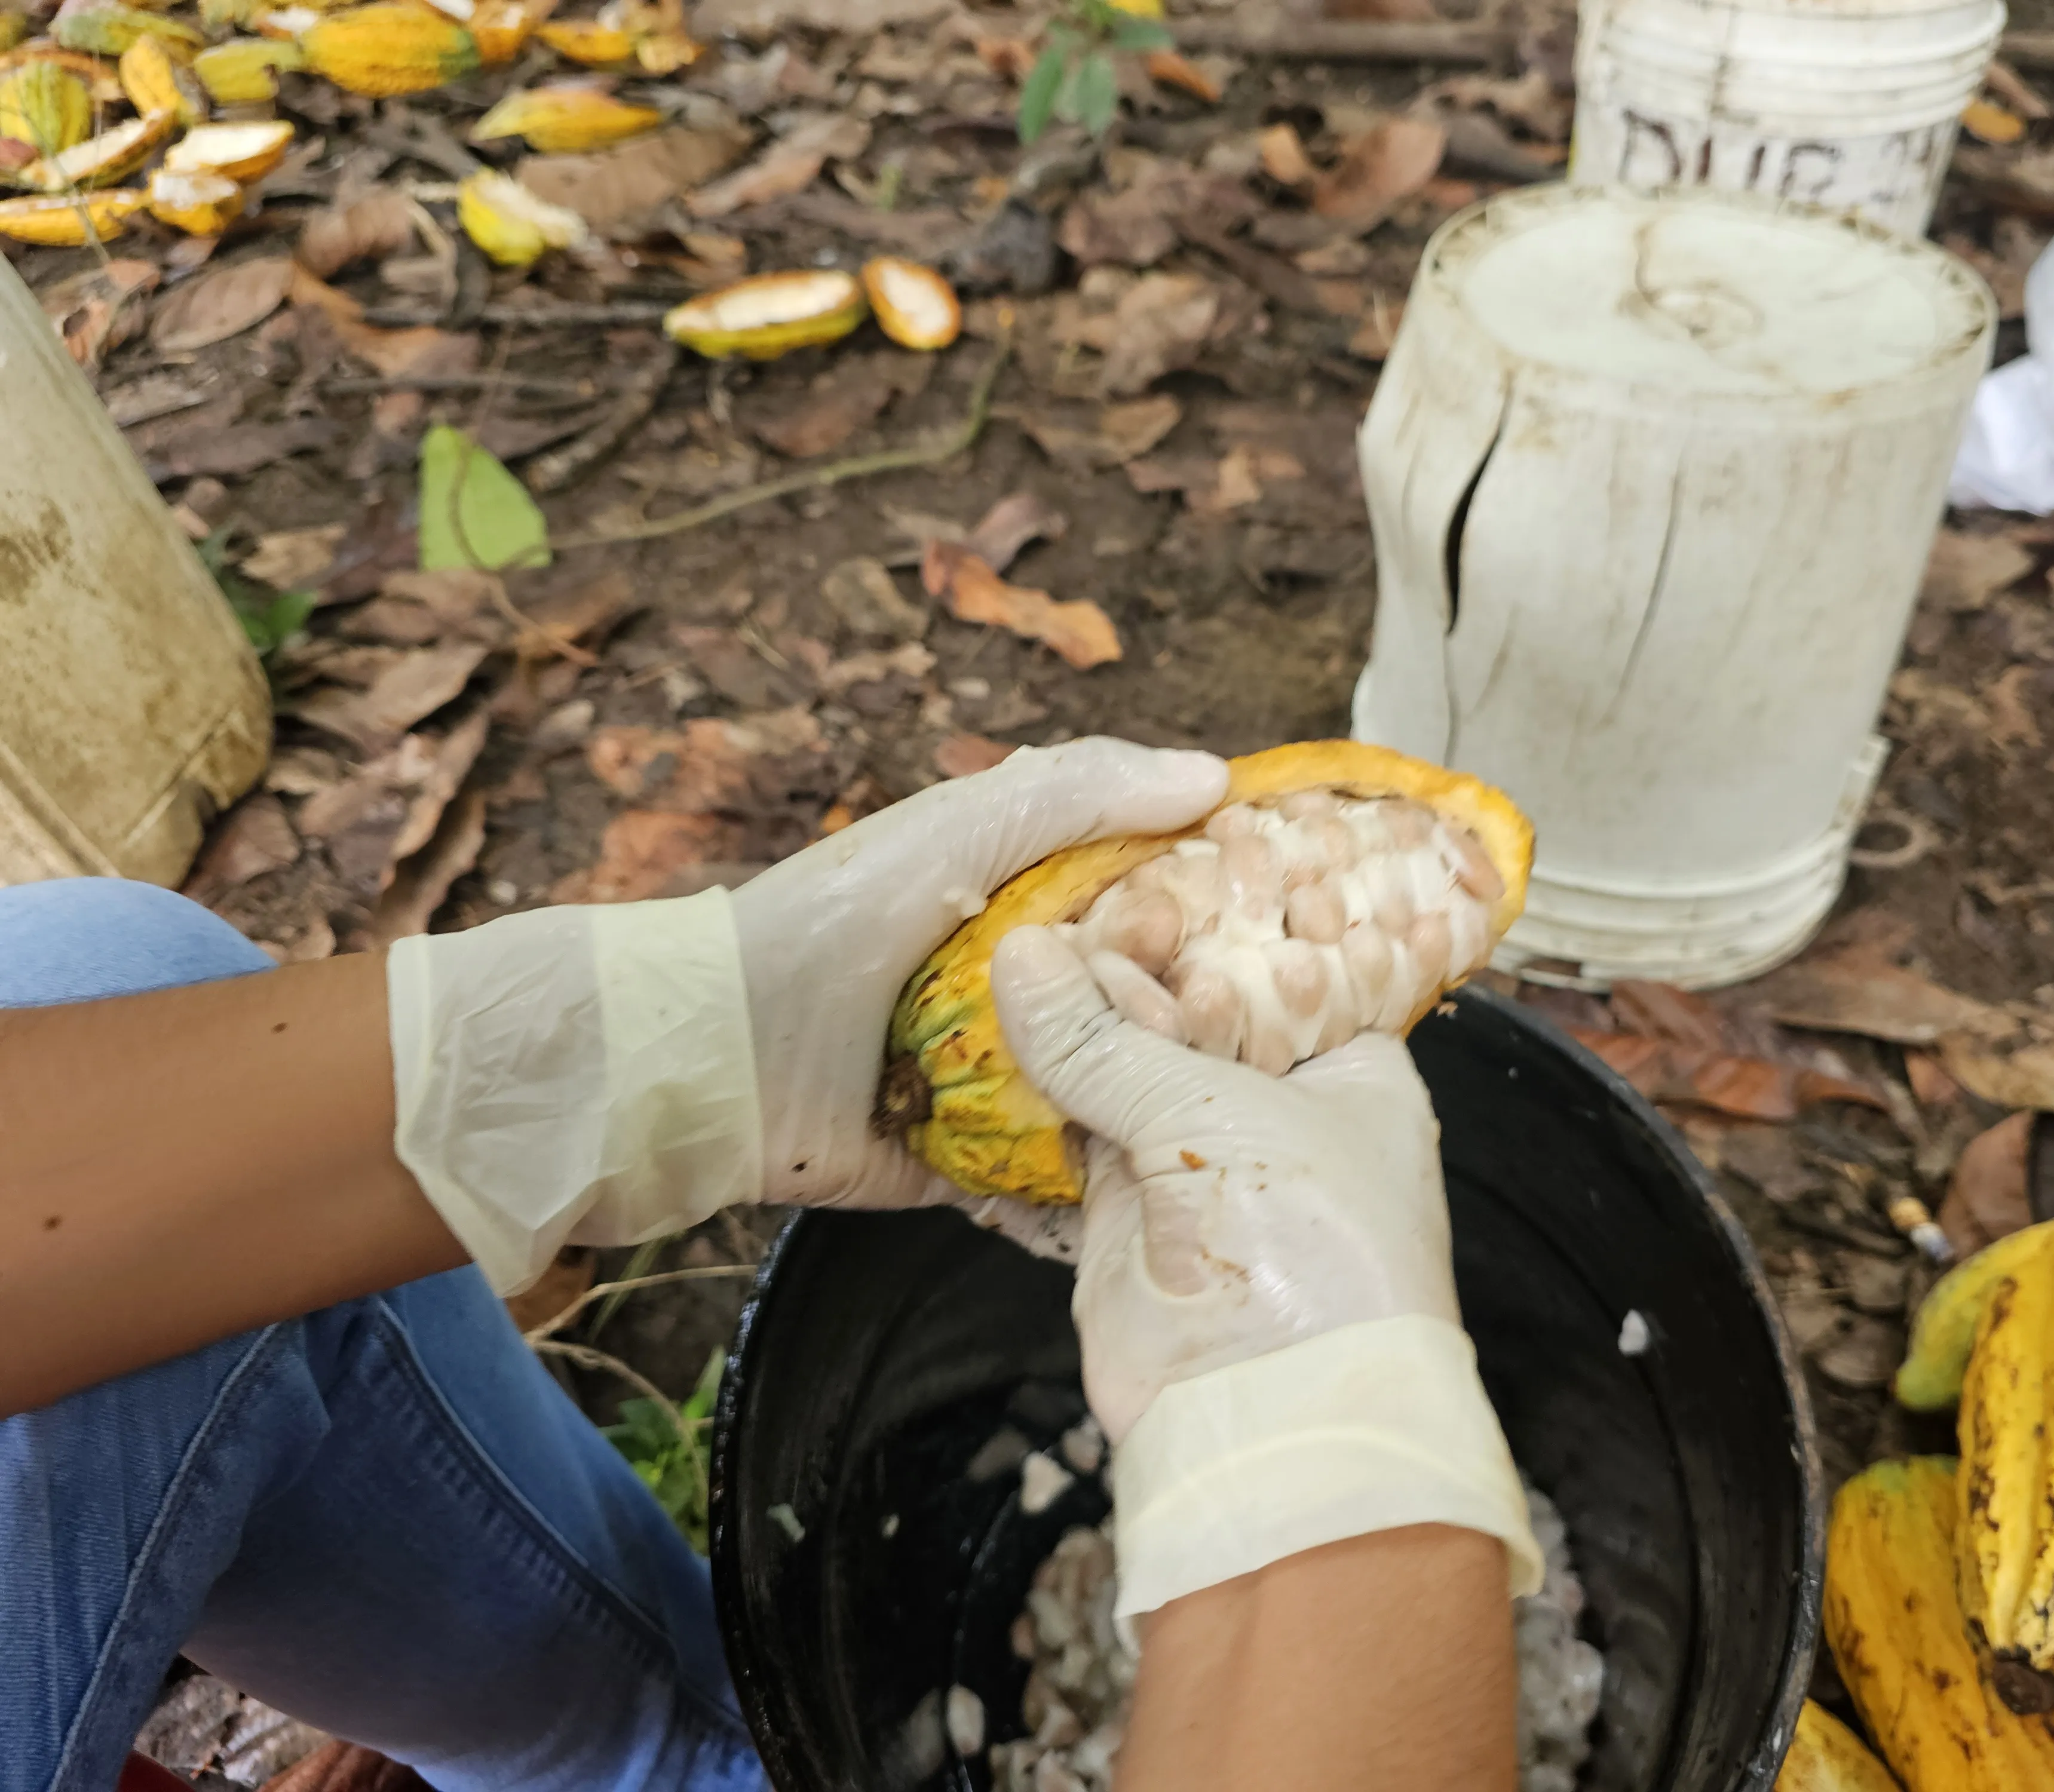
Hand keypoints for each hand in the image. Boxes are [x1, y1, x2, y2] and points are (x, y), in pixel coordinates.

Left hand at [387, 738, 1225, 1290]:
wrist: (710, 1060)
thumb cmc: (828, 924)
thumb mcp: (955, 830)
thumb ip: (1075, 792)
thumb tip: (1215, 774)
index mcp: (1028, 910)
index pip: (1152, 901)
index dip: (1224, 902)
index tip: (1311, 913)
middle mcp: (1029, 996)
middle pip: (1150, 1003)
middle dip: (1216, 1016)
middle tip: (1305, 1032)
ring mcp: (1007, 1086)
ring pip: (1120, 1090)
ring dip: (1172, 1099)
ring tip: (1259, 1111)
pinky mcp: (978, 1169)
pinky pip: (1062, 1179)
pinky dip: (1106, 1179)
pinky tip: (1182, 1180)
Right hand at [990, 924, 1459, 1437]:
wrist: (1272, 1412)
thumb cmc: (1309, 1248)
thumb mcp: (1213, 1113)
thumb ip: (1105, 1037)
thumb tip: (1021, 957)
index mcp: (1352, 1073)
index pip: (1280, 968)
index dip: (1215, 921)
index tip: (1148, 873)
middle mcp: (1281, 1112)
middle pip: (1196, 1012)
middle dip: (1137, 965)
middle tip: (1074, 907)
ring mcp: (1202, 1162)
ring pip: (1131, 1065)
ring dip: (1085, 1020)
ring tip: (1031, 949)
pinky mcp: (1131, 1209)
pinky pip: (1082, 1123)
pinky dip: (1049, 1083)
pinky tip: (1011, 1024)